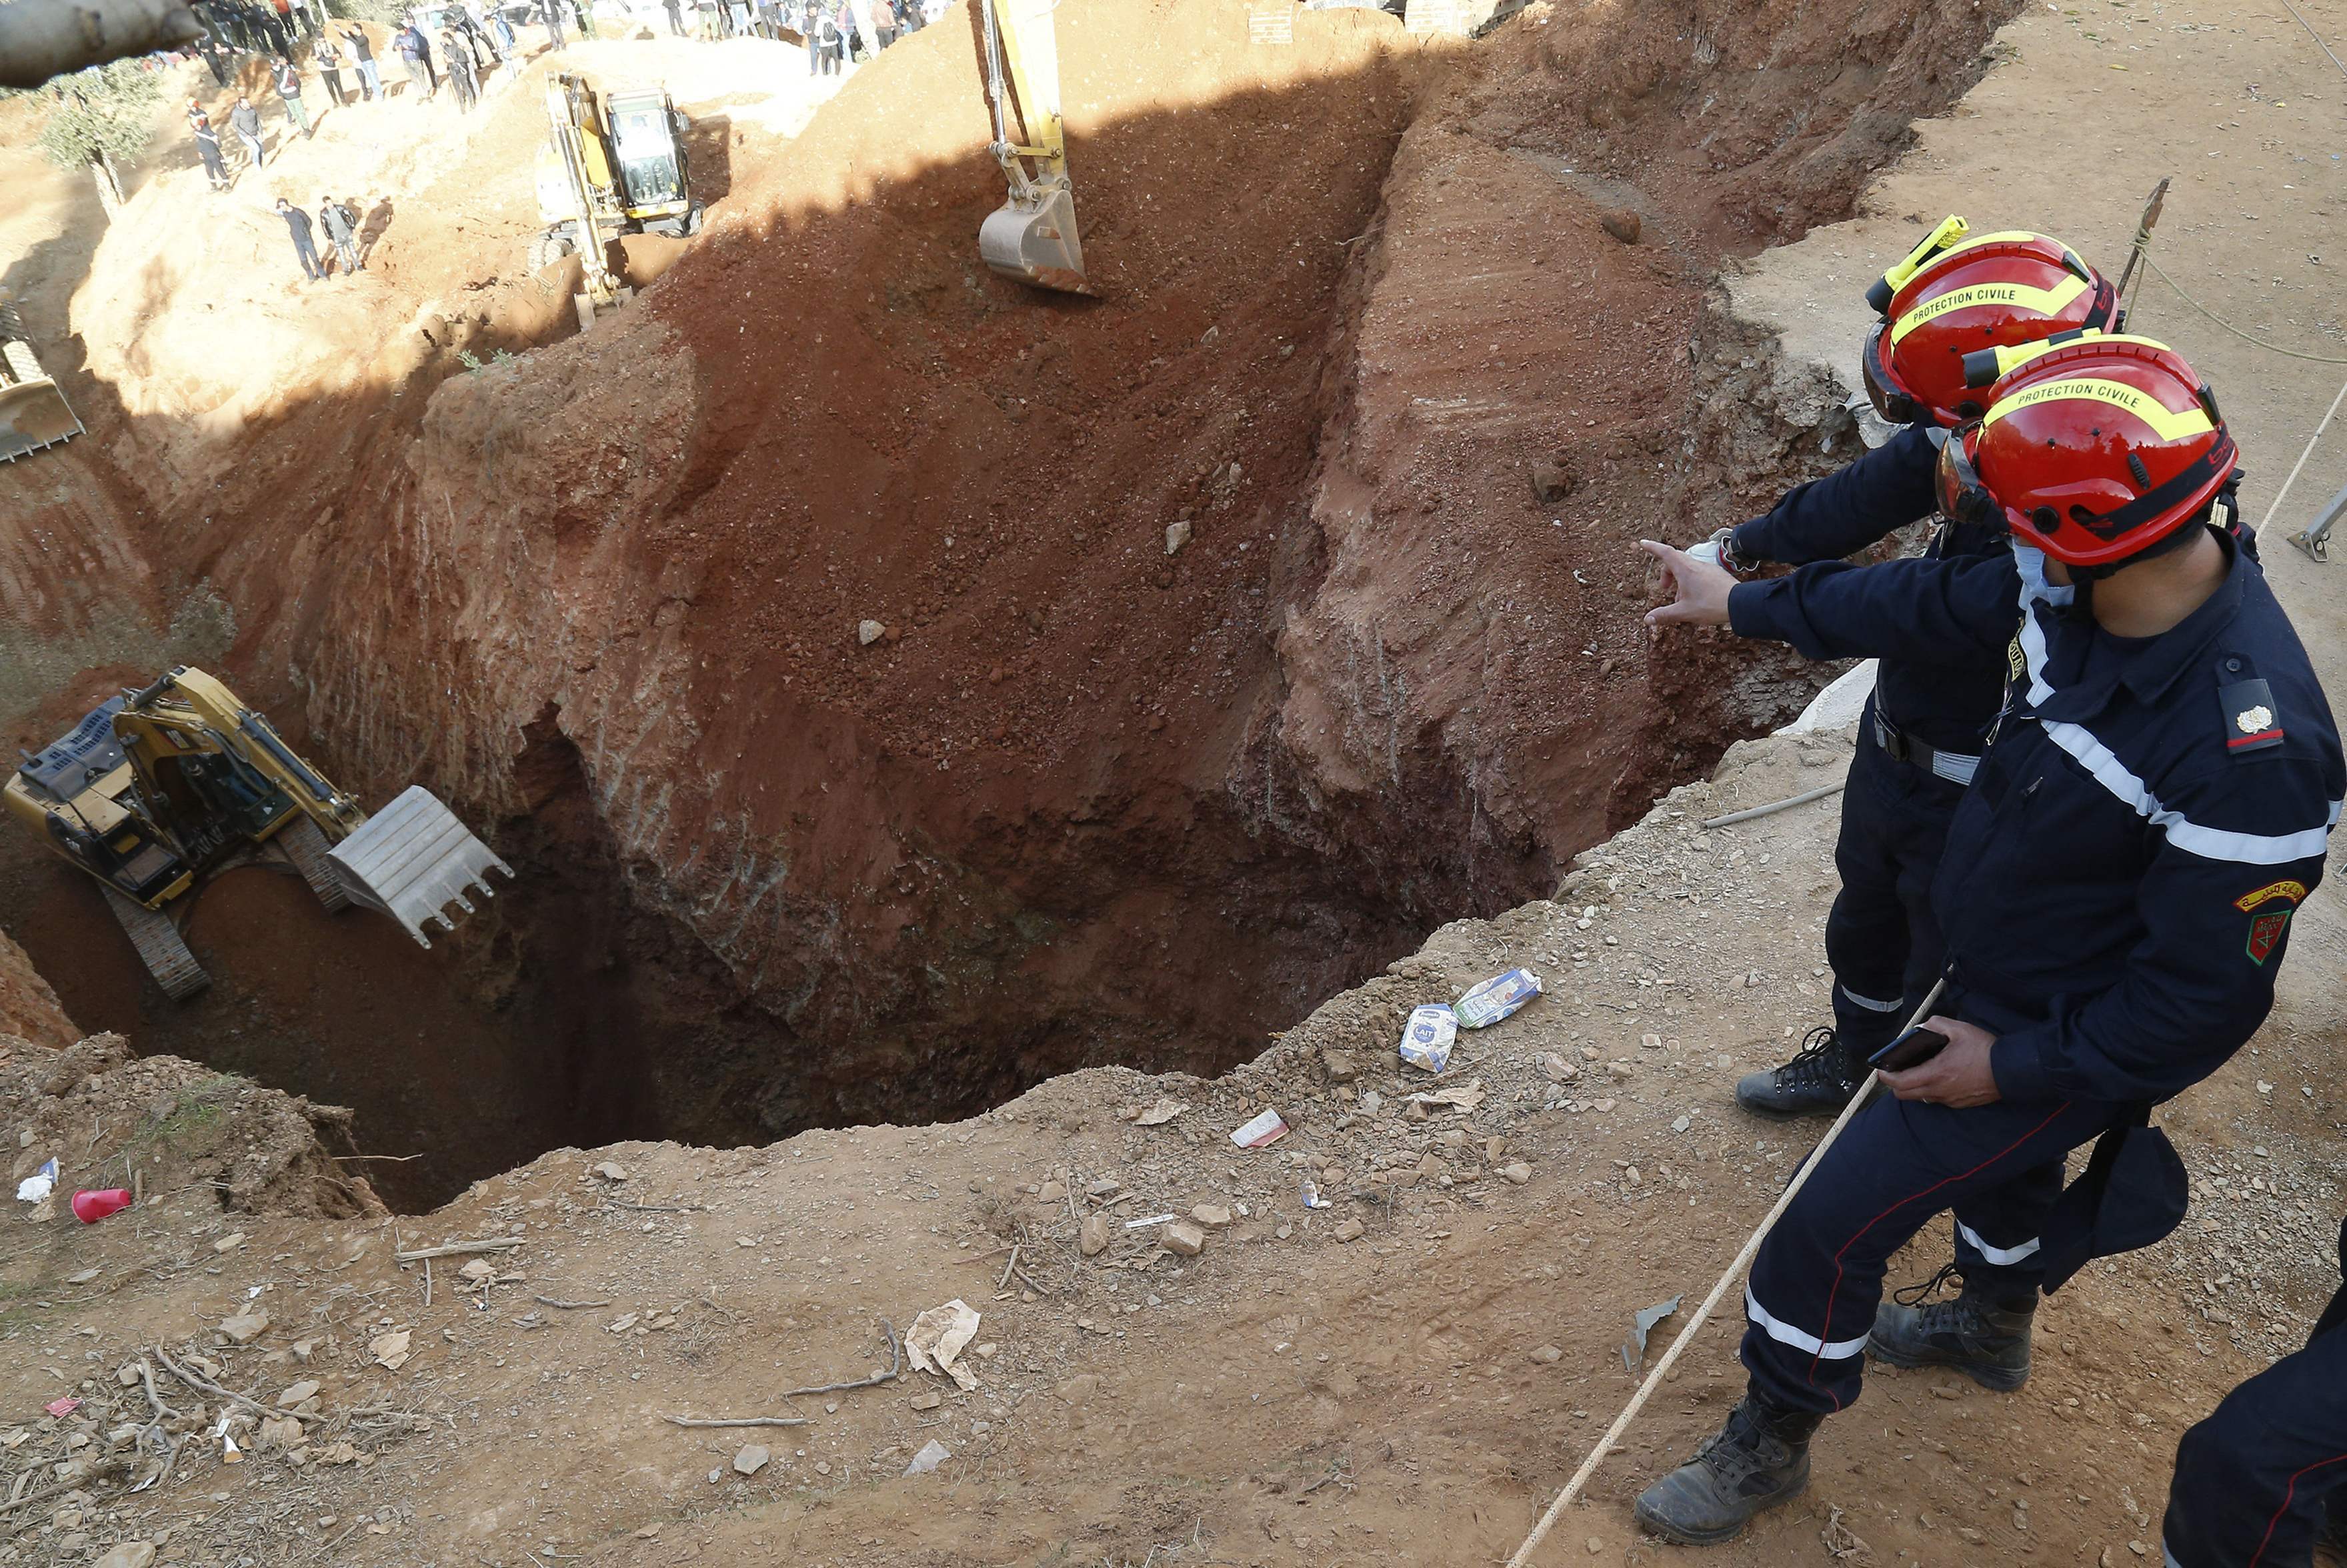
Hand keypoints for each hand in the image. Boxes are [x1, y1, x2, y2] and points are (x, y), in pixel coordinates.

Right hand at [1636, 539, 1734, 627]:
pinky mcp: (1716, 574)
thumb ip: (1664, 615)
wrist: (1739, 603)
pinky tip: (1696, 598)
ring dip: (1679, 580)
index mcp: (1685, 570)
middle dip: (1666, 572)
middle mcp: (1696, 565)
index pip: (1665, 552)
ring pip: (1687, 567)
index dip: (1653, 547)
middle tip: (1664, 588)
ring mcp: (1707, 568)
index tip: (1643, 543)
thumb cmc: (1711, 605)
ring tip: (1681, 599)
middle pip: (1675, 560)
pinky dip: (1691, 581)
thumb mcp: (1684, 612)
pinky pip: (1698, 572)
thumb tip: (1647, 619)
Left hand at [1879, 1016, 2002, 1107]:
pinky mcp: (1959, 1103)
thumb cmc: (1985, 1050)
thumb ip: (1935, 1025)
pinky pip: (1936, 1099)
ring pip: (1920, 1098)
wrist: (2011, 1070)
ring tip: (1917, 1071)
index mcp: (1935, 1073)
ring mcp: (1949, 1100)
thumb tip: (1922, 1027)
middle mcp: (1939, 1091)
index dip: (1885, 1076)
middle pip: (1904, 1095)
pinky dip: (1930, 1090)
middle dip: (1896, 1083)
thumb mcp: (1959, 1029)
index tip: (1881, 1068)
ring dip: (1913, 1087)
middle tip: (1897, 1069)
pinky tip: (1938, 1076)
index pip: (1899, 1082)